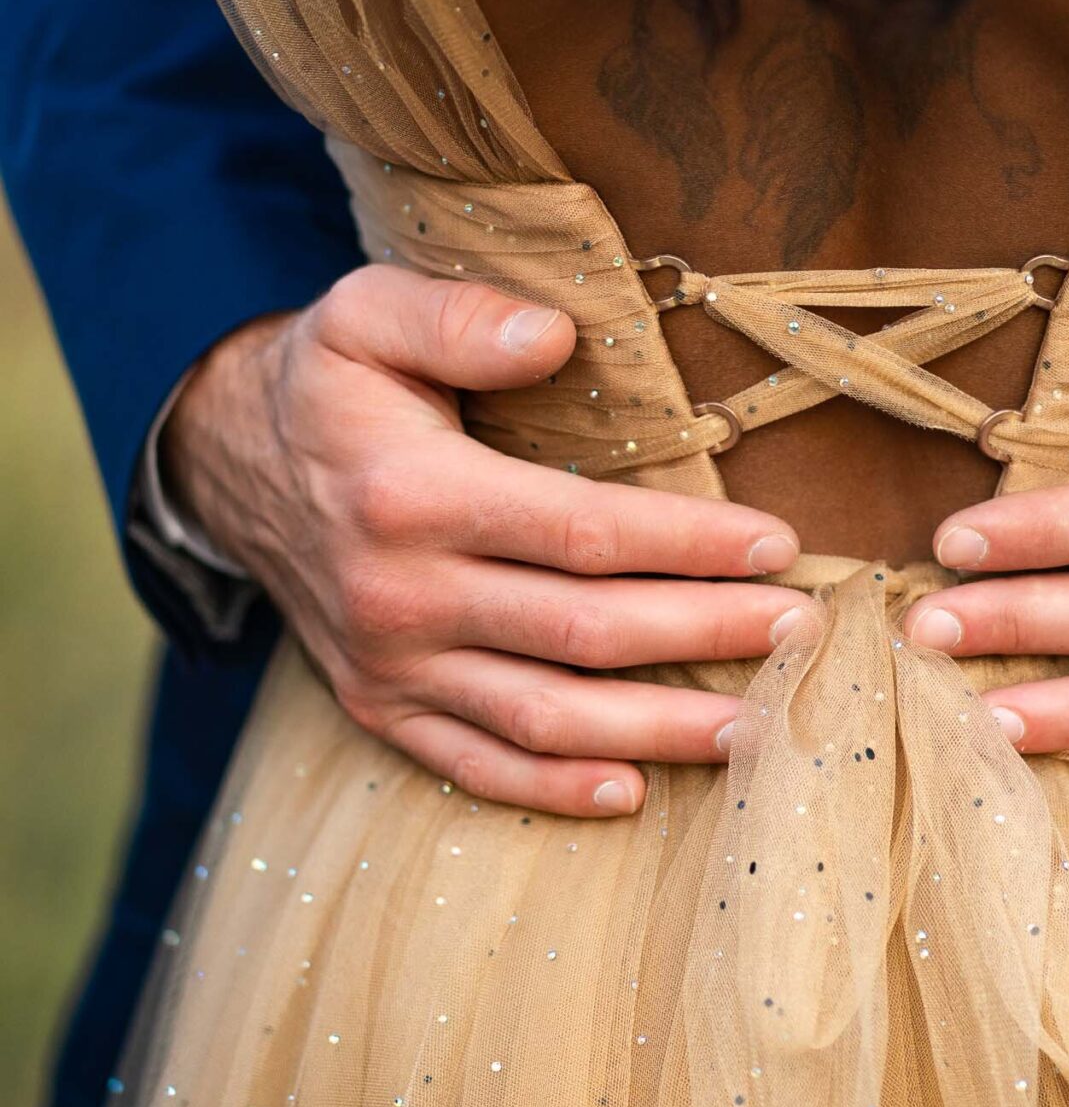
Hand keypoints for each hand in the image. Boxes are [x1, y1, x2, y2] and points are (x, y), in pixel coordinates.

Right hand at [161, 266, 802, 817]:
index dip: (689, 545)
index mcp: (412, 497)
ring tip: (761, 726)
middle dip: (706, 636)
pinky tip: (634, 793)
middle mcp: (401, 595)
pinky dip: (555, 792)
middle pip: (585, 634)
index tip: (779, 545)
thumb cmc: (330, 379)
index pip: (582, 534)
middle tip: (804, 634)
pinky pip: (476, 765)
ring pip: (546, 719)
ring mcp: (390, 665)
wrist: (226, 462)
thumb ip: (460, 318)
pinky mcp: (380, 708)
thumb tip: (555, 335)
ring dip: (659, 731)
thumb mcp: (368, 312)